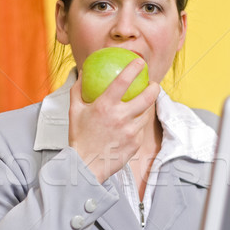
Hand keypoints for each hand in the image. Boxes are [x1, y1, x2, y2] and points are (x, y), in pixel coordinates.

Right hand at [69, 59, 159, 183]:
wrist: (85, 166)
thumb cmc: (79, 138)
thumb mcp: (74, 111)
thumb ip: (78, 90)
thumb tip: (82, 73)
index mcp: (105, 106)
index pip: (123, 80)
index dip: (134, 68)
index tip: (140, 62)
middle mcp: (120, 117)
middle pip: (147, 97)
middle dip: (154, 87)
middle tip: (154, 84)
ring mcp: (130, 131)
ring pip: (145, 114)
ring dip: (147, 107)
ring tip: (145, 103)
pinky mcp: (135, 143)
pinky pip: (140, 130)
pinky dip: (137, 125)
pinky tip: (134, 124)